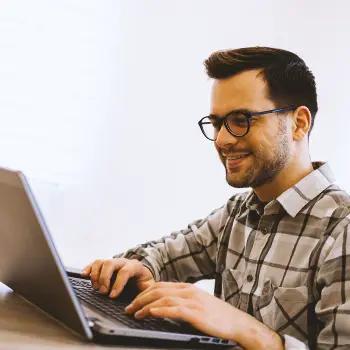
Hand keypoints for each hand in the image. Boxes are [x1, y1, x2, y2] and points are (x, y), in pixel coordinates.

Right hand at [82, 258, 154, 297]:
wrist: (140, 273)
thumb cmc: (143, 280)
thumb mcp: (149, 284)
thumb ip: (147, 288)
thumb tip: (143, 292)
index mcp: (134, 266)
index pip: (124, 271)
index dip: (118, 284)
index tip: (112, 296)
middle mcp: (122, 261)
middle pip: (110, 263)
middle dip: (104, 278)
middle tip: (103, 292)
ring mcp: (113, 262)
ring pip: (101, 262)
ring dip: (96, 275)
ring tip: (96, 288)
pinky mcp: (104, 265)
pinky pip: (94, 263)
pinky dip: (88, 268)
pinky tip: (84, 275)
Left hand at [125, 282, 283, 349]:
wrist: (237, 323)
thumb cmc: (216, 315)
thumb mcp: (197, 303)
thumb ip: (182, 301)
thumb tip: (164, 304)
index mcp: (187, 288)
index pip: (160, 286)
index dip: (144, 292)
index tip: (134, 301)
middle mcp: (188, 291)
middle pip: (158, 290)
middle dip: (140, 298)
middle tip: (129, 308)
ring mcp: (192, 301)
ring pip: (163, 298)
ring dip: (146, 305)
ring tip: (135, 313)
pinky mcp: (196, 313)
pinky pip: (175, 309)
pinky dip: (161, 310)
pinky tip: (151, 313)